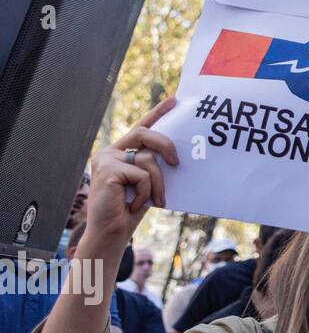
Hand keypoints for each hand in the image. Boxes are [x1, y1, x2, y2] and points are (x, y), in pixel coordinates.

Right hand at [86, 98, 179, 245]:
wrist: (112, 232)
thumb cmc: (131, 209)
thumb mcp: (147, 182)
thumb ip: (154, 165)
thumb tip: (177, 154)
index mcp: (120, 152)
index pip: (141, 127)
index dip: (157, 113)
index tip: (175, 100)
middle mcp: (110, 152)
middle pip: (146, 134)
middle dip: (166, 145)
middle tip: (178, 162)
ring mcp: (106, 159)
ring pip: (149, 159)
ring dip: (158, 183)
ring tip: (153, 200)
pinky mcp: (107, 169)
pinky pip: (142, 174)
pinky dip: (146, 191)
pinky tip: (134, 204)